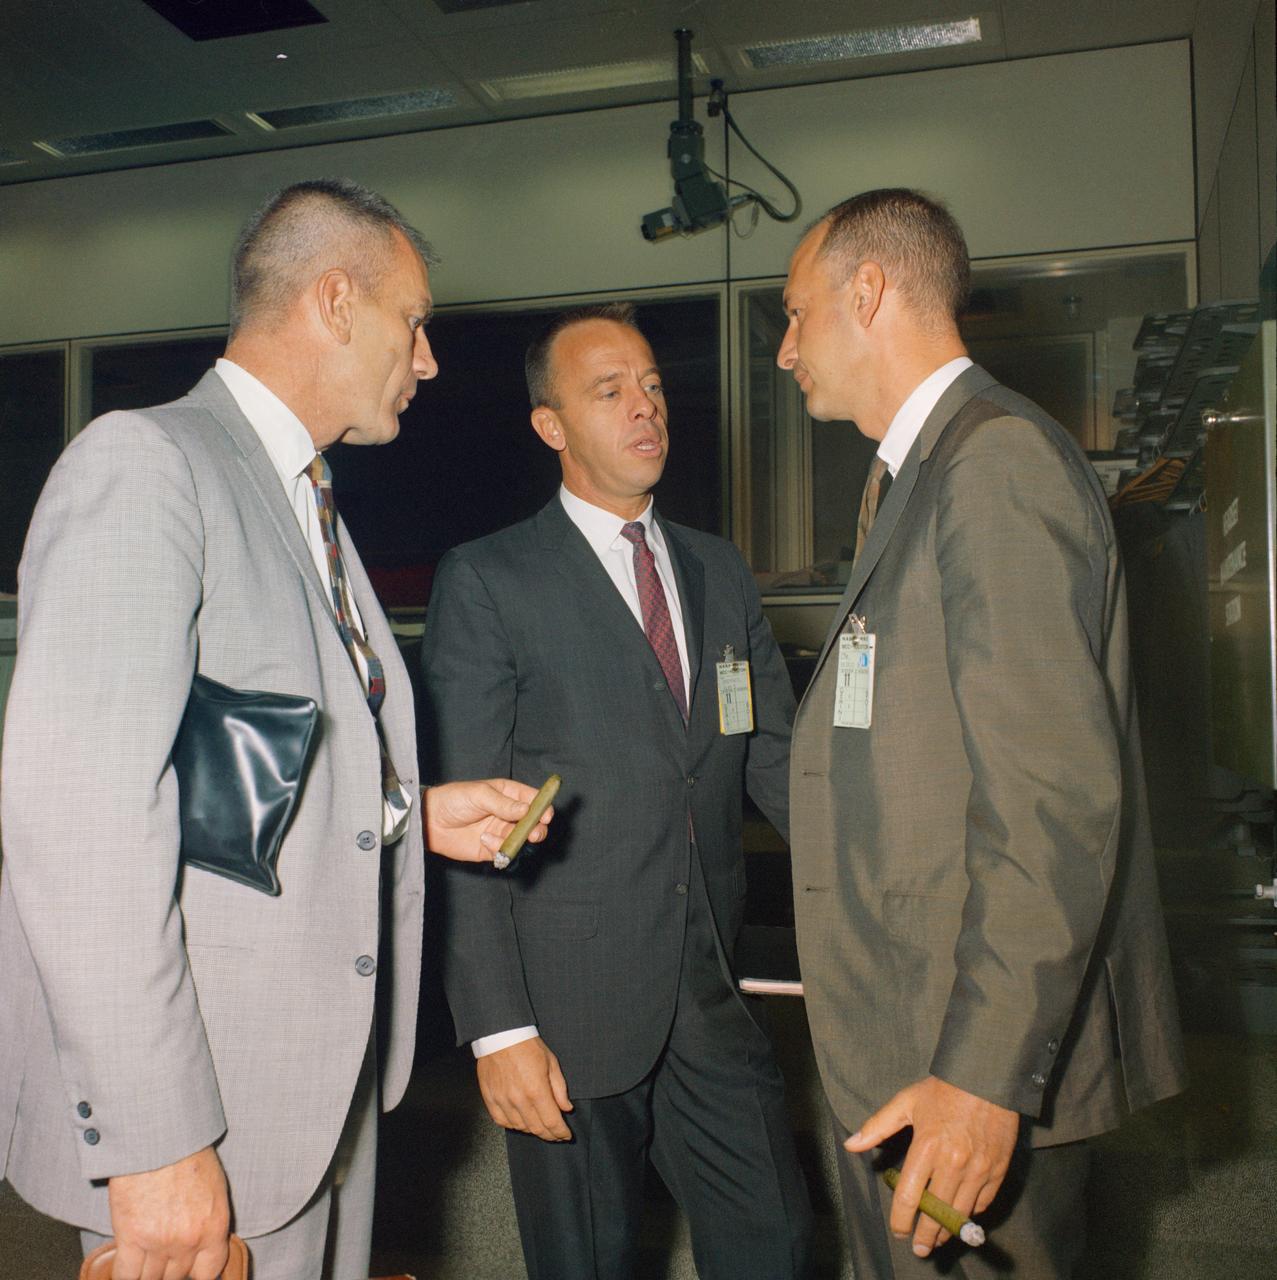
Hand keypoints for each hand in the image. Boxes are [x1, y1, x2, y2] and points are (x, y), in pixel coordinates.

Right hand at [106, 1145, 229, 1279]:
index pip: (210, 1272)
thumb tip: (203, 1244)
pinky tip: (126, 1265)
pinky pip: (126, 1276)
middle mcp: (189, 1240)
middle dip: (170, 1267)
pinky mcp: (131, 1239)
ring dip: (147, 1271)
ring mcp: (160, 1242)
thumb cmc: (187, 1154)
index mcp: (214, 1226)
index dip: (197, 1274)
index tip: (189, 1270)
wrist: (160, 1138)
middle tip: (163, 1253)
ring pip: (150, 1279)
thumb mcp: (213, 1188)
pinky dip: (125, 1275)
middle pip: (177, 1276)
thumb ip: (209, 1221)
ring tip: (145, 1255)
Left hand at [423, 778, 553, 861]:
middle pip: (534, 822)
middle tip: (534, 833)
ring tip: (507, 838)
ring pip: (522, 839)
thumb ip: (504, 804)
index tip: (546, 815)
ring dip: (519, 840)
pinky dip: (500, 848)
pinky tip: (485, 840)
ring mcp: (501, 831)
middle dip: (537, 828)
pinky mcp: (491, 848)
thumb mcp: (479, 795)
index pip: (534, 799)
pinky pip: (505, 852)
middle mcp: (508, 813)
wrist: (429, 821)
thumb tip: (528, 809)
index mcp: (509, 794)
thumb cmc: (453, 799)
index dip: (543, 807)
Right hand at [476, 1036, 572, 1141]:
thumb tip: (566, 1108)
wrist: (501, 1035)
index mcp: (537, 1090)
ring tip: (540, 1126)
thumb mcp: (551, 1063)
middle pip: (537, 1128)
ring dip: (532, 1130)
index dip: (561, 1132)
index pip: (552, 1122)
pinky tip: (521, 1121)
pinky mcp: (490, 1099)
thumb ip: (560, 1089)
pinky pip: (502, 1121)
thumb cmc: (527, 1045)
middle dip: (550, 1135)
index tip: (566, 1135)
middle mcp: (519, 1099)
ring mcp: (503, 1100)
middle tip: (556, 1135)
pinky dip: (513, 1125)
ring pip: (520, 1127)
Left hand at [845, 1075, 1017, 1256]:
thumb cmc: (944, 1090)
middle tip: (919, 1249)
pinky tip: (960, 1217)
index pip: (909, 1196)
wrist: (987, 1078)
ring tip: (938, 1239)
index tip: (898, 1231)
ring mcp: (978, 1170)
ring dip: (947, 1232)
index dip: (900, 1219)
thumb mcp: (906, 1102)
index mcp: (927, 1147)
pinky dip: (970, 1214)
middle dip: (925, 1236)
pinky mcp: (997, 1171)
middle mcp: (953, 1163)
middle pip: (936, 1214)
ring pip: (960, 1214)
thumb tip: (851, 1144)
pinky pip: (982, 1204)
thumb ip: (877, 1126)